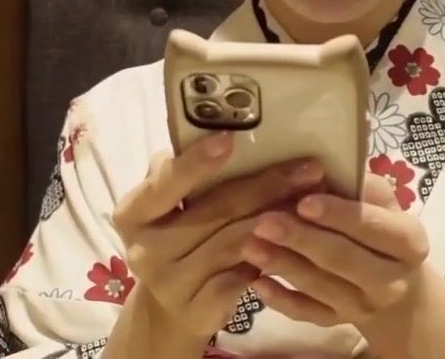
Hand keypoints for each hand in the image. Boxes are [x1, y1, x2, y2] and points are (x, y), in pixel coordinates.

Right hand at [110, 132, 324, 347]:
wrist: (170, 309)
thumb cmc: (175, 239)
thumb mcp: (167, 207)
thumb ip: (181, 174)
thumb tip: (218, 134)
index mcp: (132, 214)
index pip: (164, 184)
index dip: (196, 162)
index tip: (229, 138)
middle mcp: (145, 250)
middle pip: (215, 211)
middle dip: (266, 186)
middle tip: (308, 169)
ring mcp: (172, 284)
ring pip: (236, 243)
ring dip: (278, 219)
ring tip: (312, 199)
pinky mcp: (199, 310)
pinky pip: (244, 278)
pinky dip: (275, 256)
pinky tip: (300, 241)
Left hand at [240, 173, 427, 327]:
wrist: (398, 290)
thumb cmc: (382, 231)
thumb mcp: (384, 204)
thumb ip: (359, 188)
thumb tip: (320, 169)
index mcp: (408, 242)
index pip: (373, 226)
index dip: (339, 214)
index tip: (304, 201)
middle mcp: (391, 280)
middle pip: (343, 259)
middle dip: (302, 239)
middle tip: (264, 221)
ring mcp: (364, 306)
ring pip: (320, 287)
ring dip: (283, 265)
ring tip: (251, 245)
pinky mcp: (339, 323)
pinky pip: (307, 314)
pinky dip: (281, 300)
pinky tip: (257, 283)